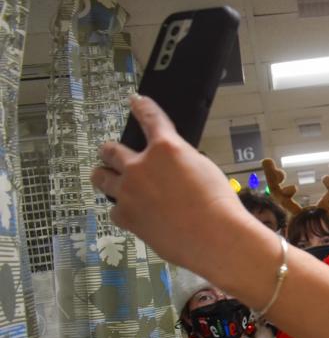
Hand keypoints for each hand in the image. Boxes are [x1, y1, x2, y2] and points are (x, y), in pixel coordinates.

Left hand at [92, 95, 256, 277]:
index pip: (148, 117)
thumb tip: (170, 170)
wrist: (214, 236)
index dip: (141, 106)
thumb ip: (181, 163)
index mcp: (166, 148)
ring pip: (101, 178)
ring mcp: (128, 192)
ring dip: (105, 176)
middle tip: (112, 153)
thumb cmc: (219, 204)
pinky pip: (115, 211)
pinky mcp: (126, 217)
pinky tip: (133, 214)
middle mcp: (140, 166)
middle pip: (110, 150)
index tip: (135, 101)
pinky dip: (123, 211)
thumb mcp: (204, 170)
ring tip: (109, 180)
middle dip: (110, 150)